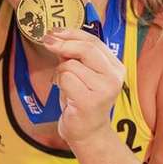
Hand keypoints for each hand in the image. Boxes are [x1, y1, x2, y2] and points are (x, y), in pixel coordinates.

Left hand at [42, 28, 125, 146]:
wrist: (87, 132)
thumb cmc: (82, 99)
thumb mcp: (82, 72)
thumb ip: (74, 55)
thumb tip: (55, 36)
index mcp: (115, 66)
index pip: (93, 41)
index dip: (72, 33)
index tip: (54, 31)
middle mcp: (114, 77)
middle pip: (86, 48)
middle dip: (62, 43)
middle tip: (47, 42)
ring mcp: (104, 89)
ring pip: (71, 65)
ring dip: (59, 71)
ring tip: (62, 82)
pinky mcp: (90, 101)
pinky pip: (66, 79)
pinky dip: (58, 81)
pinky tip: (63, 91)